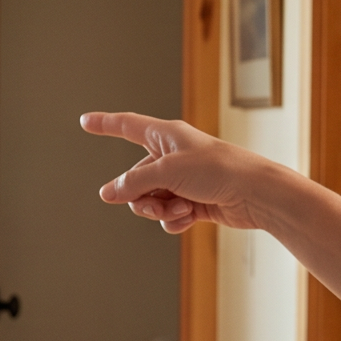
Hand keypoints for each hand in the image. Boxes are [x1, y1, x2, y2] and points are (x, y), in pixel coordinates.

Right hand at [81, 111, 290, 234]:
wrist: (255, 194)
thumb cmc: (218, 170)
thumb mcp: (168, 172)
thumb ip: (133, 183)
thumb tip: (108, 193)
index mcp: (166, 136)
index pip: (127, 126)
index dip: (105, 124)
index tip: (85, 121)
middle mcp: (171, 156)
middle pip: (134, 179)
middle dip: (141, 197)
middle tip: (156, 204)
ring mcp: (181, 180)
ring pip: (149, 200)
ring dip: (160, 210)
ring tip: (181, 209)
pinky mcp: (192, 201)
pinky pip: (167, 215)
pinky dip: (175, 219)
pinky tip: (191, 217)